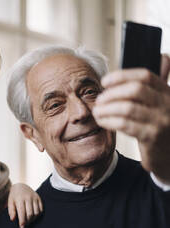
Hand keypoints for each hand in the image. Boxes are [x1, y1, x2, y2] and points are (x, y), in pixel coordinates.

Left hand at [7, 183, 42, 227]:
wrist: (21, 186)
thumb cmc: (14, 196)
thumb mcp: (10, 202)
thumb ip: (11, 210)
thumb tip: (12, 219)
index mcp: (20, 198)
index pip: (22, 212)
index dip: (22, 220)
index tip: (21, 227)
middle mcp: (28, 197)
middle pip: (30, 213)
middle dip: (27, 221)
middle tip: (24, 225)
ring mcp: (35, 197)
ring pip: (36, 212)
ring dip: (33, 219)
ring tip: (28, 221)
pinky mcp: (39, 198)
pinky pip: (41, 209)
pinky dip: (37, 215)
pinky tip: (33, 217)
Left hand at [93, 54, 169, 182]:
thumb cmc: (162, 127)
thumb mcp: (164, 103)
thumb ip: (160, 83)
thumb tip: (163, 57)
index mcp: (168, 93)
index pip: (146, 76)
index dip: (122, 75)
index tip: (105, 81)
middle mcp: (168, 104)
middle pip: (135, 89)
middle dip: (112, 93)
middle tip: (100, 99)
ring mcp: (161, 121)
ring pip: (127, 107)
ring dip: (106, 108)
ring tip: (97, 111)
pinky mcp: (152, 137)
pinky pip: (124, 124)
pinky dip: (109, 121)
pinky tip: (102, 121)